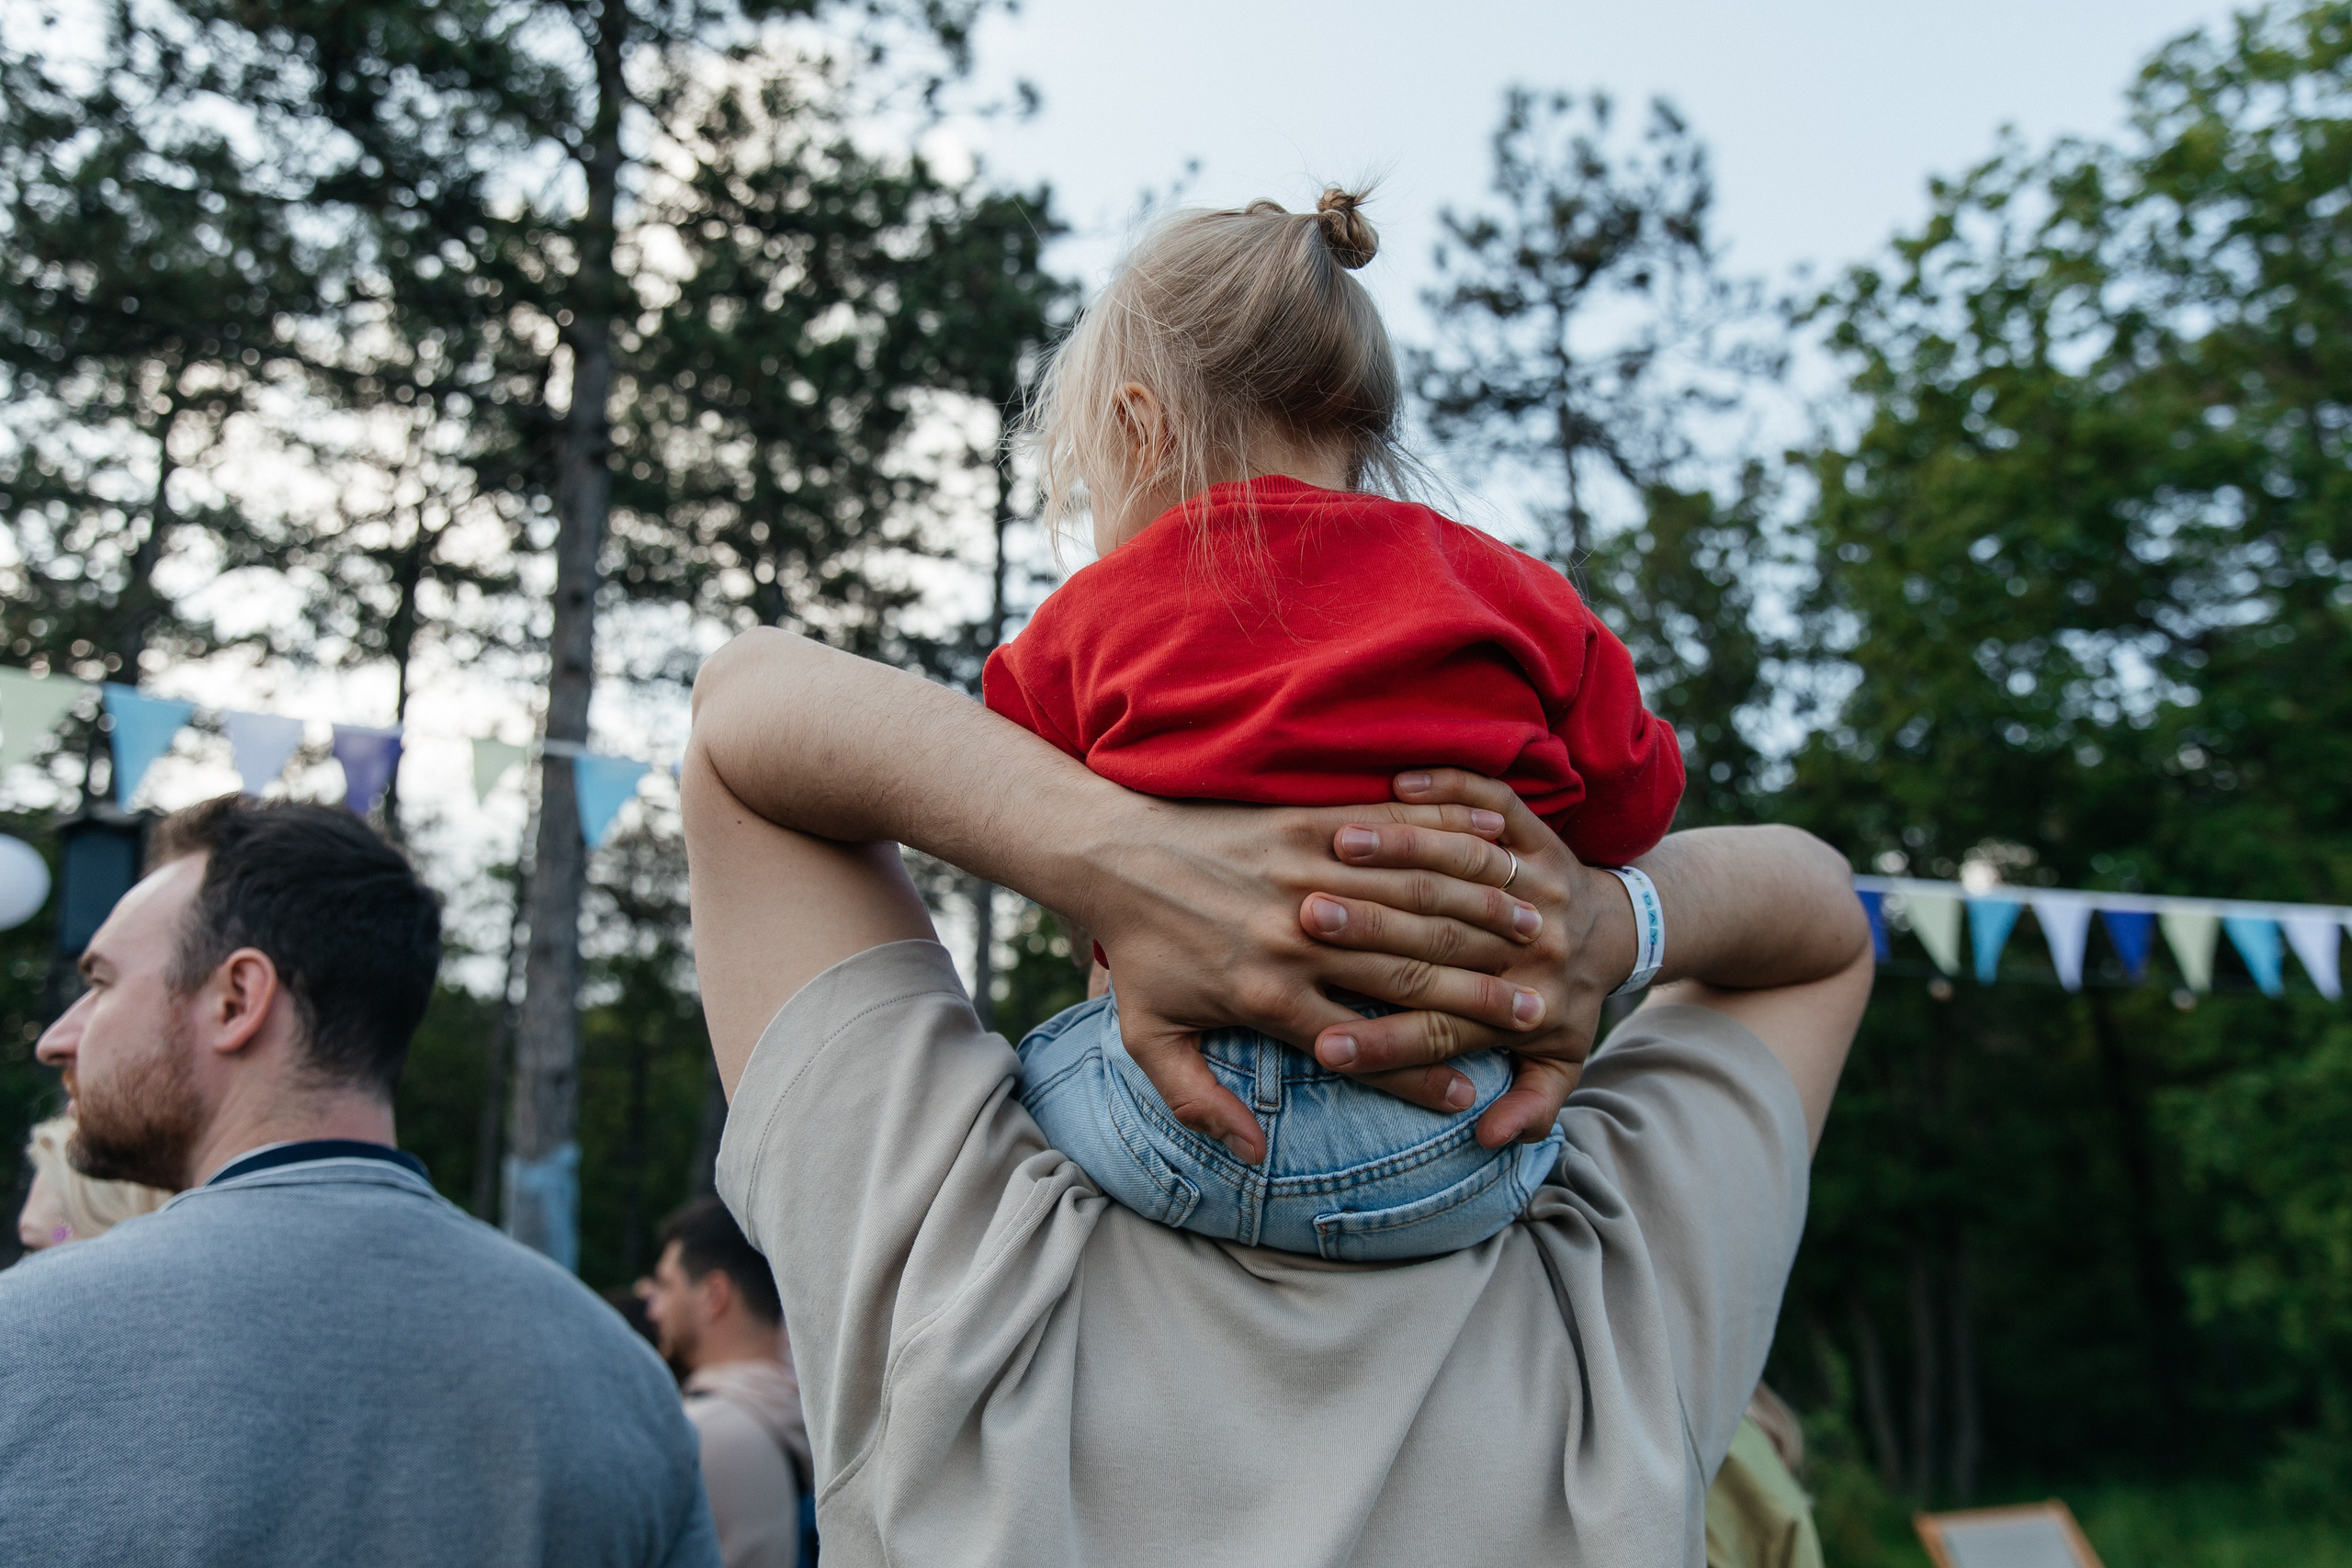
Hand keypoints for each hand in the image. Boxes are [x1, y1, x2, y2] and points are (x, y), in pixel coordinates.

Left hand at [1075, 793, 1557, 1163]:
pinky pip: (1387, 839)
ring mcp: (1303, 878)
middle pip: (1405, 978)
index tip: (1469, 1099)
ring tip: (1533, 942)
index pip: (1361, 1048)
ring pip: (1409, 905)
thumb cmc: (1138, 953)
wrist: (1111, 854)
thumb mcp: (1150, 1038)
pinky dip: (1443, 849)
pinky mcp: (1305, 826)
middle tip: (1532, 1019)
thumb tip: (1249, 1155)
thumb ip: (1196, 1102)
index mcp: (1266, 998)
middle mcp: (1293, 942)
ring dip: (1478, 921)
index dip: (1418, 1077)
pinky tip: (1486, 857)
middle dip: (1476, 1002)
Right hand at [1294, 770, 1637, 1147]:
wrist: (1622, 930)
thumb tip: (1495, 1140)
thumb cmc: (1570, 1000)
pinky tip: (1404, 782)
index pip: (1439, 1032)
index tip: (1327, 1053)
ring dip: (1399, 853)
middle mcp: (1527, 942)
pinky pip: (1494, 798)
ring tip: (1338, 854)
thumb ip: (1535, 1104)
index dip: (1384, 1048)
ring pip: (1459, 863)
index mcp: (1526, 1004)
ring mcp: (1534, 878)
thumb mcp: (1565, 1061)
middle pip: (1434, 941)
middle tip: (1306, 928)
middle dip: (1369, 933)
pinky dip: (1454, 788)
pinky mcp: (1534, 831)